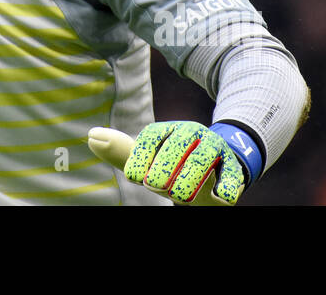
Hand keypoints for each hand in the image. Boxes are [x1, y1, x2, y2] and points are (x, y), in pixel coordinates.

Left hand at [88, 121, 252, 204]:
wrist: (217, 169)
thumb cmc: (174, 165)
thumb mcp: (148, 159)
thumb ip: (121, 152)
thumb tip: (91, 135)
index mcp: (166, 130)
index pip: (150, 139)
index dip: (141, 161)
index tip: (138, 178)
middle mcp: (190, 133)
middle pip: (176, 148)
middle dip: (165, 172)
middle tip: (159, 187)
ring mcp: (214, 148)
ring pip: (201, 160)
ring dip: (189, 182)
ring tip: (181, 195)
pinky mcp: (234, 167)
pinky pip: (231, 176)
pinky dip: (226, 187)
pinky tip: (220, 196)